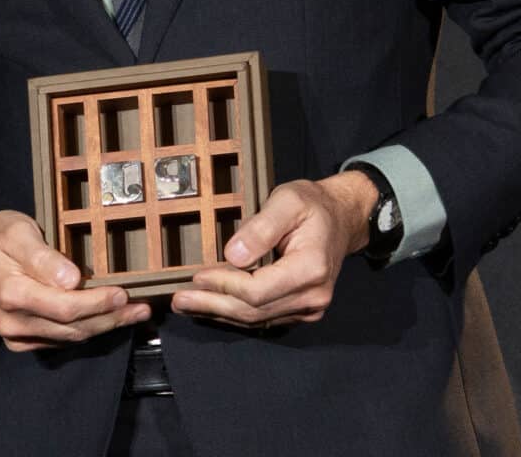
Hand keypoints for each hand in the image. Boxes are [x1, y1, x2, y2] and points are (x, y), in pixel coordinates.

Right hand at [0, 209, 148, 351]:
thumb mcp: (17, 231)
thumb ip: (42, 256)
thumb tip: (71, 280)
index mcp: (11, 293)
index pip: (64, 307)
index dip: (98, 304)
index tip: (124, 293)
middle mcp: (12, 321)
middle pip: (72, 327)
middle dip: (111, 318)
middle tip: (143, 308)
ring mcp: (15, 335)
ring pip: (70, 338)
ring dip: (105, 327)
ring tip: (135, 314)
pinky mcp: (19, 341)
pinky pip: (60, 341)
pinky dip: (86, 331)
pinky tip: (107, 320)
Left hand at [170, 171, 377, 328]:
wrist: (340, 218)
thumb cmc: (313, 206)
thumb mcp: (287, 201)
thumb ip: (261, 227)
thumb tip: (232, 255)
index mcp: (311, 268)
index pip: (257, 290)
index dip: (223, 285)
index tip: (197, 276)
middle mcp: (313, 295)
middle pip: (253, 311)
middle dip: (213, 305)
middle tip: (179, 299)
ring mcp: (309, 307)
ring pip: (256, 320)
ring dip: (219, 313)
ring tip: (187, 305)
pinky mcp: (301, 310)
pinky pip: (264, 318)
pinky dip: (235, 314)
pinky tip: (212, 308)